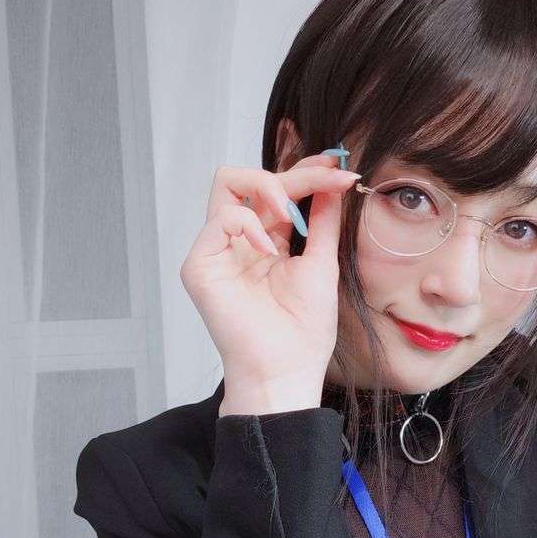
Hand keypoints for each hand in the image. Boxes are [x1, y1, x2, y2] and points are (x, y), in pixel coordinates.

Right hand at [179, 153, 361, 403]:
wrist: (285, 370)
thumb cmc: (303, 332)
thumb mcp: (322, 264)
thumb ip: (323, 220)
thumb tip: (335, 179)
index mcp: (266, 242)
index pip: (276, 192)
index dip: (304, 173)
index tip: (335, 167)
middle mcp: (239, 243)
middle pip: (250, 179)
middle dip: (291, 175)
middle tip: (323, 180)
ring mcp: (217, 252)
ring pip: (227, 184)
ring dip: (267, 187)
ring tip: (290, 213)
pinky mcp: (200, 266)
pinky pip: (220, 218)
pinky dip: (248, 222)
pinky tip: (268, 249)